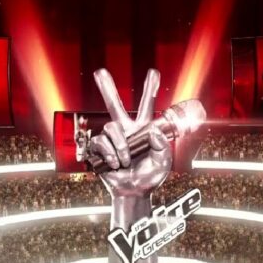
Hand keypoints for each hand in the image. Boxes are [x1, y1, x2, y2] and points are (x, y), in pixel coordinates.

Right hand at [89, 68, 171, 197]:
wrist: (134, 192)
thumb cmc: (150, 176)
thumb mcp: (163, 162)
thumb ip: (162, 146)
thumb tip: (152, 131)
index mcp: (143, 130)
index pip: (147, 106)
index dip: (149, 89)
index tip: (153, 72)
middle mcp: (126, 131)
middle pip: (114, 105)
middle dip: (107, 88)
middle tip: (100, 71)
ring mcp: (112, 139)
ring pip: (110, 127)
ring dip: (120, 145)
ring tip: (125, 160)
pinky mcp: (100, 149)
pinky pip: (101, 142)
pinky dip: (110, 154)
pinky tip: (116, 164)